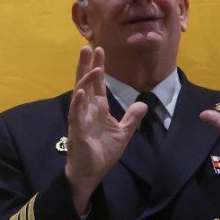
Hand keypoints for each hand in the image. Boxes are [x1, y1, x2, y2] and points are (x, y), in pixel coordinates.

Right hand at [64, 45, 147, 213]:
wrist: (91, 172)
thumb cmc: (103, 152)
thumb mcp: (123, 133)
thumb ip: (131, 118)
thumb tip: (143, 103)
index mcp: (98, 108)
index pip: (98, 83)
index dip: (98, 66)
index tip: (99, 50)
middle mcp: (87, 109)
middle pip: (85, 82)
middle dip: (86, 65)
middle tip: (87, 47)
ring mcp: (80, 118)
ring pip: (80, 94)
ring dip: (85, 80)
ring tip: (92, 67)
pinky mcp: (76, 130)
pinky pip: (76, 114)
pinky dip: (78, 103)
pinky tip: (80, 92)